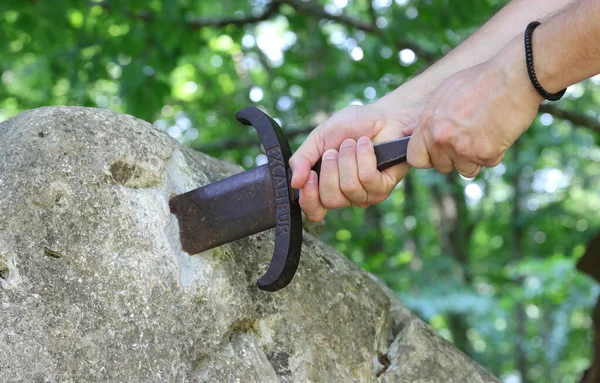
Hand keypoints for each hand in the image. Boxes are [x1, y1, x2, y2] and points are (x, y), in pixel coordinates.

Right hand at [290, 92, 424, 221]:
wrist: (380, 116)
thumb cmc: (349, 127)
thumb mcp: (317, 139)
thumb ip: (301, 159)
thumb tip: (294, 182)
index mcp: (325, 187)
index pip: (314, 211)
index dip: (309, 198)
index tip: (310, 175)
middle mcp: (345, 196)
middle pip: (331, 199)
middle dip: (330, 170)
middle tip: (333, 151)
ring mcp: (365, 195)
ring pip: (350, 187)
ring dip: (348, 159)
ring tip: (351, 143)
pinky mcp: (383, 188)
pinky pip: (367, 178)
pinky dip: (363, 155)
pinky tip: (365, 144)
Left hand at [406, 50, 542, 177]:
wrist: (513, 76)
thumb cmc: (479, 81)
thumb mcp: (443, 94)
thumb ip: (427, 118)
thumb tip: (407, 133)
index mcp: (427, 124)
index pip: (415, 158)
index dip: (428, 158)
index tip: (438, 153)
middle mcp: (441, 138)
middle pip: (442, 166)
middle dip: (455, 158)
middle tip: (470, 136)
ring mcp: (462, 148)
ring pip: (466, 170)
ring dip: (476, 158)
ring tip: (485, 132)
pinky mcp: (485, 153)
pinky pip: (488, 164)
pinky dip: (495, 152)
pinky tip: (498, 132)